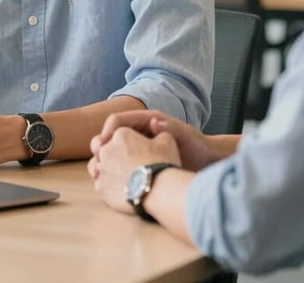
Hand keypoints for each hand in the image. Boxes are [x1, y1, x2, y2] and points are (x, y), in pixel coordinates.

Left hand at [88, 126, 180, 214]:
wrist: (158, 190)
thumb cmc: (162, 164)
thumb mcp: (166, 141)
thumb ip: (158, 133)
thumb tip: (156, 127)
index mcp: (121, 134)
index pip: (118, 134)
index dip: (126, 142)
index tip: (133, 149)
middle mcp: (106, 149)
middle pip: (103, 148)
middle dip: (110, 153)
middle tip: (124, 162)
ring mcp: (101, 169)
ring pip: (97, 166)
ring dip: (106, 168)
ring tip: (120, 175)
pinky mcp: (101, 188)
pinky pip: (101, 184)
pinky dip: (108, 186)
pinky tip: (120, 189)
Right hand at [90, 110, 214, 172]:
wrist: (205, 163)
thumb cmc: (197, 147)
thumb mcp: (185, 135)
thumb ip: (170, 128)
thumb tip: (155, 122)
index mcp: (146, 122)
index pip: (118, 121)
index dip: (108, 130)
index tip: (104, 144)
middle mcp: (138, 134)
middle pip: (110, 136)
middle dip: (101, 146)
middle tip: (98, 158)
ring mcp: (137, 149)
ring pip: (111, 152)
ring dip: (102, 160)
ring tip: (98, 172)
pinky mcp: (138, 164)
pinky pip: (119, 166)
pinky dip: (111, 173)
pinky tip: (108, 183)